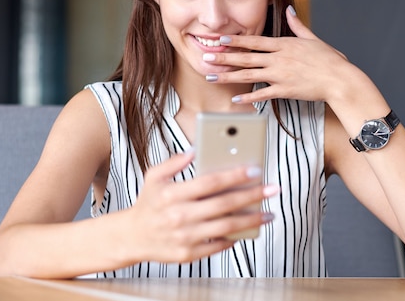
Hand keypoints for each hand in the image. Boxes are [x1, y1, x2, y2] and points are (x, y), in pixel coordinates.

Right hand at [125, 151, 277, 263]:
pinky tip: (247, 229)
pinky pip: (218, 245)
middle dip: (252, 196)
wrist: (133, 237)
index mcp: (172, 194)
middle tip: (272, 189)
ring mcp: (185, 237)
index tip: (255, 169)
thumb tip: (195, 150)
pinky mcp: (188, 254)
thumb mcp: (154, 177)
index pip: (210, 182)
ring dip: (251, 220)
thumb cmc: (148, 203)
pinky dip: (234, 237)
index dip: (235, 175)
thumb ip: (174, 162)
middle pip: (223, 204)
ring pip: (226, 226)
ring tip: (268, 213)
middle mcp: (179, 216)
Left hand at [203, 6, 352, 103]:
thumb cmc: (330, 60)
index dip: (235, 40)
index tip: (219, 39)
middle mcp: (279, 58)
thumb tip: (288, 10)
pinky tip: (235, 98)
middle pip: (245, 57)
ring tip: (211, 76)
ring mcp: (280, 75)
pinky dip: (248, 97)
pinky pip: (262, 94)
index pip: (254, 40)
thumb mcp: (313, 38)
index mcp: (284, 44)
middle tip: (205, 57)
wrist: (340, 79)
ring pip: (248, 75)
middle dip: (223, 57)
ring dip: (228, 76)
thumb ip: (297, 25)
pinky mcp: (285, 90)